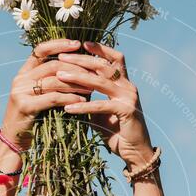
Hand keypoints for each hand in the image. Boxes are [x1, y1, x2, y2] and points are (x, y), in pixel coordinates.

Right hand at [1, 39, 90, 147]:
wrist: (14, 141)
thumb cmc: (32, 119)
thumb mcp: (39, 96)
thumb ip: (50, 81)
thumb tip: (78, 68)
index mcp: (23, 72)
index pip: (41, 50)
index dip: (59, 44)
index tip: (77, 44)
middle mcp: (20, 79)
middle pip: (53, 65)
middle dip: (76, 68)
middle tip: (93, 73)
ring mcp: (20, 92)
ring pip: (54, 81)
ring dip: (76, 83)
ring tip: (91, 88)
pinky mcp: (25, 106)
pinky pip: (53, 98)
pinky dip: (70, 98)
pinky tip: (82, 101)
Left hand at [56, 41, 153, 167]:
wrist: (136, 153)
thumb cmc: (117, 133)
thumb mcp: (102, 113)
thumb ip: (92, 99)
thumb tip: (71, 91)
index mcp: (124, 84)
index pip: (113, 58)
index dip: (99, 48)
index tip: (80, 43)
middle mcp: (128, 86)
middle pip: (103, 65)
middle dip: (81, 59)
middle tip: (61, 57)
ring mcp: (129, 98)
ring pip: (101, 81)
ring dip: (78, 78)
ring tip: (59, 76)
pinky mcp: (127, 111)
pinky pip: (101, 105)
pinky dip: (83, 106)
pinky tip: (68, 107)